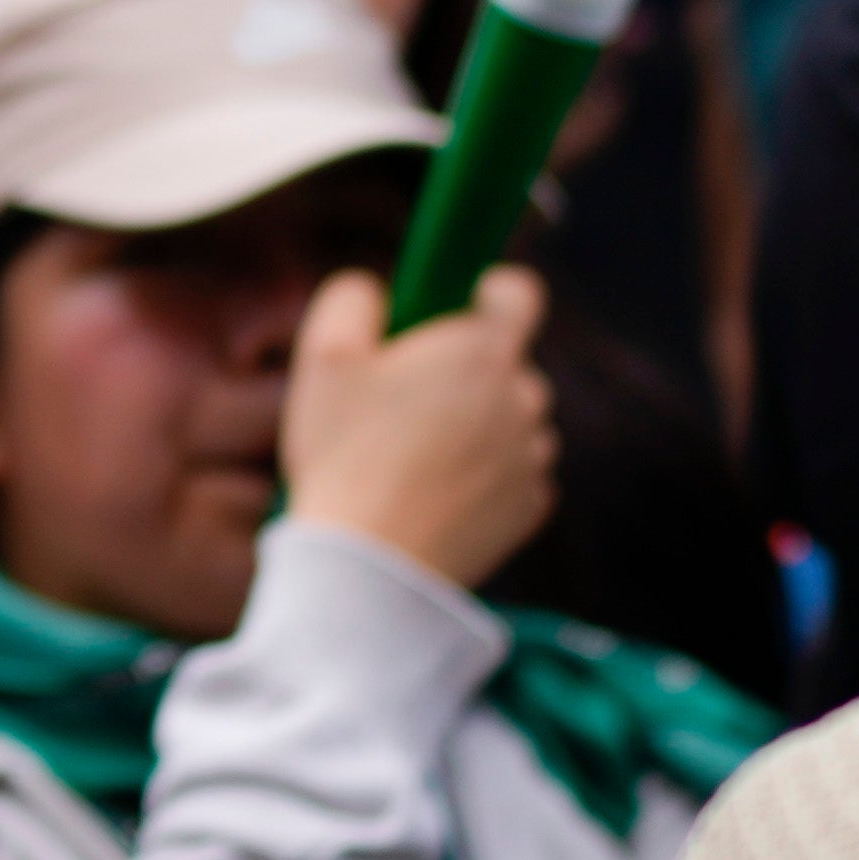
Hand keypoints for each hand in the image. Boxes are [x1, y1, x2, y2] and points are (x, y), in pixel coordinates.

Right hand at [276, 267, 556, 590]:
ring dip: (474, 428)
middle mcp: (525, 398)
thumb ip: (355, 297)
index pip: (520, 292)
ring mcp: (533, 458)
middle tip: (400, 404)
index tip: (451, 314)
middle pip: (505, 363)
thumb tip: (379, 290)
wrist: (370, 569)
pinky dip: (481, 479)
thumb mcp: (325, 356)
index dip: (486, 294)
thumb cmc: (344, 456)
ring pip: (509, 421)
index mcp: (483, 351)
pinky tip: (431, 497)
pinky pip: (511, 474)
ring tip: (410, 460)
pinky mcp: (531, 509)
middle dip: (463, 373)